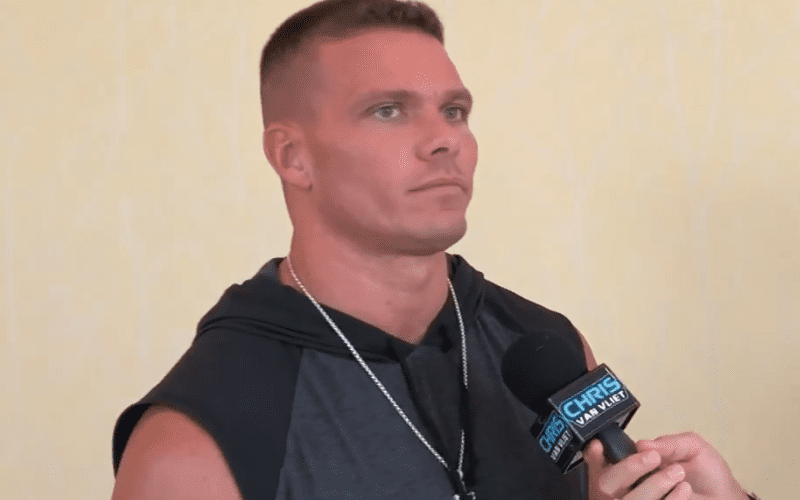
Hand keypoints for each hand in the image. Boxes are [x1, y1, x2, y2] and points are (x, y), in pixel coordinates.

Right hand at [584, 431, 748, 499]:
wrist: (727, 499)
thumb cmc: (709, 474)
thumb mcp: (692, 447)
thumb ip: (668, 443)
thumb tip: (641, 445)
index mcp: (637, 466)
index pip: (603, 463)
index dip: (593, 457)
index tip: (598, 447)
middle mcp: (632, 487)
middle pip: (606, 483)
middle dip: (628, 467)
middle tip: (653, 459)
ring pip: (627, 499)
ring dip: (653, 484)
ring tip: (679, 475)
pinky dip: (670, 498)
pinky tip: (684, 490)